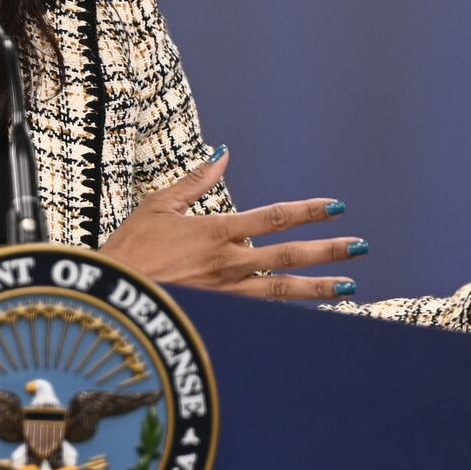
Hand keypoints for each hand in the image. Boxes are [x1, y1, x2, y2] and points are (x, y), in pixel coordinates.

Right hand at [99, 147, 366, 300]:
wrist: (109, 297)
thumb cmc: (128, 249)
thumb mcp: (157, 206)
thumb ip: (195, 181)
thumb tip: (223, 153)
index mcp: (214, 232)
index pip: (272, 217)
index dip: (308, 211)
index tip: (336, 206)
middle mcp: (226, 263)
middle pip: (287, 255)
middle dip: (327, 250)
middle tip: (360, 247)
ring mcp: (224, 294)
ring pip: (281, 291)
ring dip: (317, 288)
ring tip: (348, 287)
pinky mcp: (217, 316)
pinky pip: (260, 313)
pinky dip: (287, 313)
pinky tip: (306, 312)